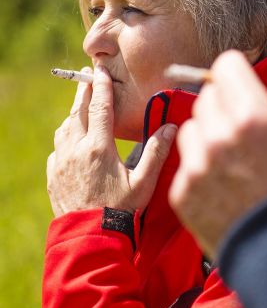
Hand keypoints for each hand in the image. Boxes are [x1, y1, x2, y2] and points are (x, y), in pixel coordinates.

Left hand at [47, 66, 175, 215]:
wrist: (90, 237)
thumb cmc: (120, 210)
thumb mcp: (144, 182)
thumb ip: (157, 151)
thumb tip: (171, 127)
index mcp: (99, 148)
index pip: (100, 108)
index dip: (101, 87)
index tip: (99, 70)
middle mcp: (76, 150)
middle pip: (78, 112)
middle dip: (85, 93)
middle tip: (89, 78)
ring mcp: (62, 162)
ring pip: (65, 128)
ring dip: (74, 113)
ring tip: (82, 106)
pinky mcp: (54, 175)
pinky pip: (58, 147)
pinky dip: (65, 135)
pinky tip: (72, 139)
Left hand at [169, 50, 266, 258]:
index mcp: (252, 116)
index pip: (227, 66)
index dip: (240, 72)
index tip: (248, 85)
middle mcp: (218, 136)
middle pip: (208, 96)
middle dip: (227, 102)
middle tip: (248, 125)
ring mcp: (196, 166)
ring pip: (193, 127)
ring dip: (211, 132)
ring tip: (235, 156)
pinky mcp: (183, 194)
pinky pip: (186, 163)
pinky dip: (202, 165)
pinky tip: (227, 183)